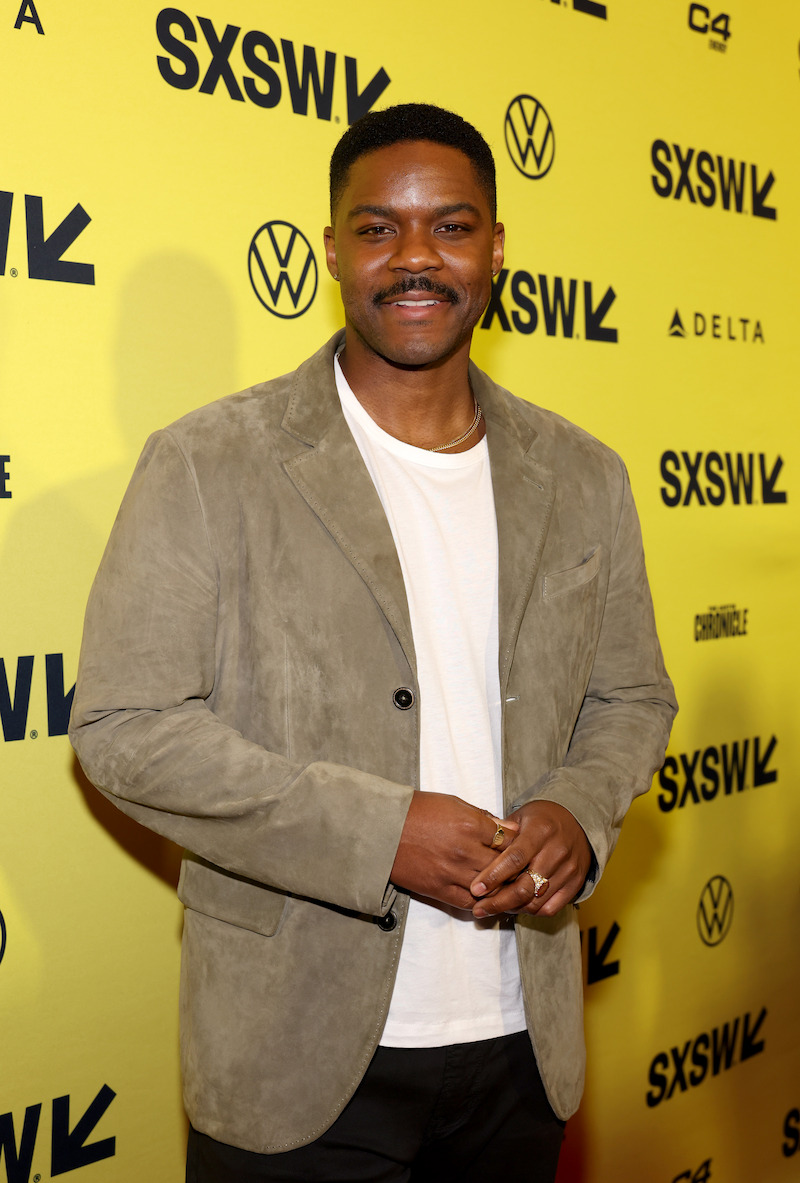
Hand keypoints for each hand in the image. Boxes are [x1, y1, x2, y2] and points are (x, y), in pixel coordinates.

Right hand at [391, 792, 517, 910]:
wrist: (383, 827)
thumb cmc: (419, 810)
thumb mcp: (455, 804)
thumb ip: (485, 818)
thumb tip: (511, 828)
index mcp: (471, 825)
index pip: (510, 841)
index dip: (519, 847)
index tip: (523, 850)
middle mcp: (465, 850)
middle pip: (504, 868)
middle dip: (515, 871)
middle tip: (523, 873)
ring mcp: (452, 872)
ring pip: (491, 889)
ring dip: (502, 890)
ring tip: (509, 889)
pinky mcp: (438, 889)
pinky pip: (469, 903)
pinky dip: (482, 903)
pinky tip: (488, 900)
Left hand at [469, 801, 590, 918]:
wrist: (578, 821)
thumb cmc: (541, 819)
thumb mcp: (520, 817)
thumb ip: (500, 835)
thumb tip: (475, 852)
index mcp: (540, 831)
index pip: (514, 858)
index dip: (493, 876)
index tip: (476, 889)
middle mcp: (557, 851)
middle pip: (525, 886)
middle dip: (499, 901)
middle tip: (480, 907)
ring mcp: (568, 869)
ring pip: (536, 901)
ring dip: (512, 908)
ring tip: (493, 907)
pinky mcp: (576, 884)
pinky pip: (550, 908)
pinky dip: (530, 911)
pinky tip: (516, 906)